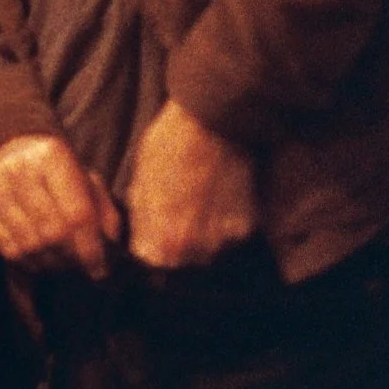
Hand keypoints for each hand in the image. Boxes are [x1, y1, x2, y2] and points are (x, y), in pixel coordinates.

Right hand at [0, 134, 121, 275]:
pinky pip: (7, 250)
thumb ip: (102, 210)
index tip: (99, 269)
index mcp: (52, 154)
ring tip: (62, 263)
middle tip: (81, 267)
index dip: (91, 248)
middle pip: (52, 234)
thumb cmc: (55, 171)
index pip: (77, 214)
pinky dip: (28, 263)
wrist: (5, 150)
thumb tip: (108, 247)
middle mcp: (18, 168)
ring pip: (29, 246)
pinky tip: (40, 259)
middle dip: (72, 259)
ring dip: (51, 264)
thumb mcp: (84, 178)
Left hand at [125, 99, 259, 268]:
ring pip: (207, 254)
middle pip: (181, 266)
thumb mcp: (141, 180)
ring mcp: (224, 241)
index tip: (151, 239)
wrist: (216, 119)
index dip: (150, 253)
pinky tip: (218, 199)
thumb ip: (142, 220)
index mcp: (163, 241)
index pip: (151, 268)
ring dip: (201, 239)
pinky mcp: (246, 227)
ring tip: (198, 205)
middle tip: (177, 217)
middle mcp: (195, 251)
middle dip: (175, 249)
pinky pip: (230, 238)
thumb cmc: (171, 143)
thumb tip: (141, 241)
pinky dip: (223, 225)